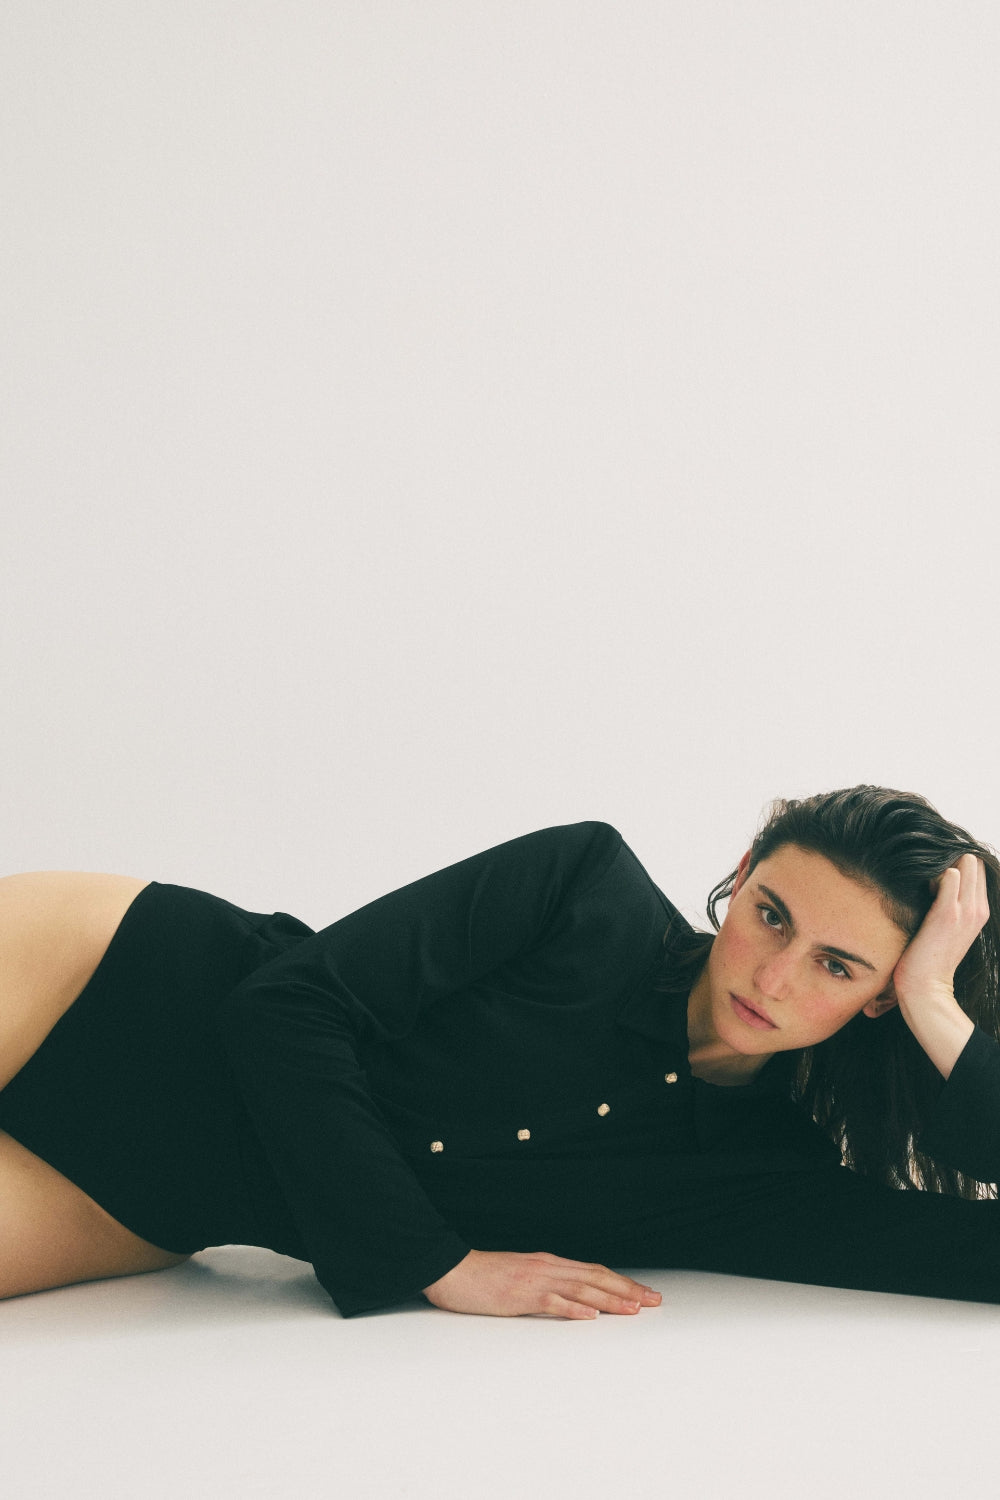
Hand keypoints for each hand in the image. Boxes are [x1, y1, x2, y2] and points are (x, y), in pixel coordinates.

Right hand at [422, 1249, 662, 1319]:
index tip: (642, 1293)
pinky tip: (590, 1315)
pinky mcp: (520, 1295)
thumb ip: (545, 1284)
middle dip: (627, 1289)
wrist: (452, 1269)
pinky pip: (552, 1302)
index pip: (593, 1271)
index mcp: (548, 1264)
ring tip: (634, 1308)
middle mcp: (547, 1268)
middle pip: (596, 1277)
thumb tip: (571, 1299)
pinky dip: (574, 1308)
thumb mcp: (520, 1277)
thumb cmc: (483, 1277)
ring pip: (582, 1288)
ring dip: (610, 1299)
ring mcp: (535, 1280)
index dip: (620, 1282)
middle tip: (654, 1300)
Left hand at [890, 853, 989, 1008]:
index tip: (938, 881)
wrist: (926, 986)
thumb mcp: (950, 927)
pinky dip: (934, 876)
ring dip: (942, 868)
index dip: (958, 866)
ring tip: (927, 888)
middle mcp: (979, 908)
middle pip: (973, 861)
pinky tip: (923, 892)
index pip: (978, 867)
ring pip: (964, 863)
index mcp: (981, 911)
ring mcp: (966, 910)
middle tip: (931, 881)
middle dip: (951, 861)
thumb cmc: (930, 956)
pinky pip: (949, 874)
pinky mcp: (947, 912)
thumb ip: (953, 904)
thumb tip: (940, 880)